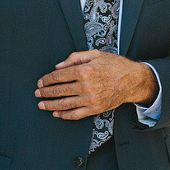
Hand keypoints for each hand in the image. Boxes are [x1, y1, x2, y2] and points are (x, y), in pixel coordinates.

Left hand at [36, 50, 157, 119]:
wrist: (133, 80)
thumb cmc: (115, 65)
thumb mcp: (95, 54)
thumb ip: (75, 58)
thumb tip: (58, 66)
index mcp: (85, 70)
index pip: (59, 76)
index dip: (47, 79)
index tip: (40, 81)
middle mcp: (86, 86)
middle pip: (59, 91)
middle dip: (45, 92)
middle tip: (37, 93)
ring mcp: (90, 99)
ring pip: (64, 104)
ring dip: (50, 105)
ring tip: (42, 105)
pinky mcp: (95, 109)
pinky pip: (75, 114)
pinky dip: (64, 115)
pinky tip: (56, 114)